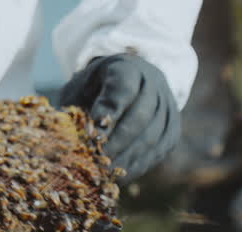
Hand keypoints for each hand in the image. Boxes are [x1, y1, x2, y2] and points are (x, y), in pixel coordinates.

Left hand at [59, 54, 179, 178]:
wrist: (125, 83)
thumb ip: (76, 108)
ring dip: (128, 157)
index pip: (123, 86)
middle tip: (98, 158)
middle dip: (118, 140)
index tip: (94, 127)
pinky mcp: (172, 129)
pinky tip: (120, 175)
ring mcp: (168, 106)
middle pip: (140, 115)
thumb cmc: (94, 88)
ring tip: (106, 171)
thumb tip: (68, 137)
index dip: (110, 108)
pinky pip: (159, 150)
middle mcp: (153, 83)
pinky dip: (139, 164)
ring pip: (152, 135)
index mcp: (127, 67)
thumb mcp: (80, 88)